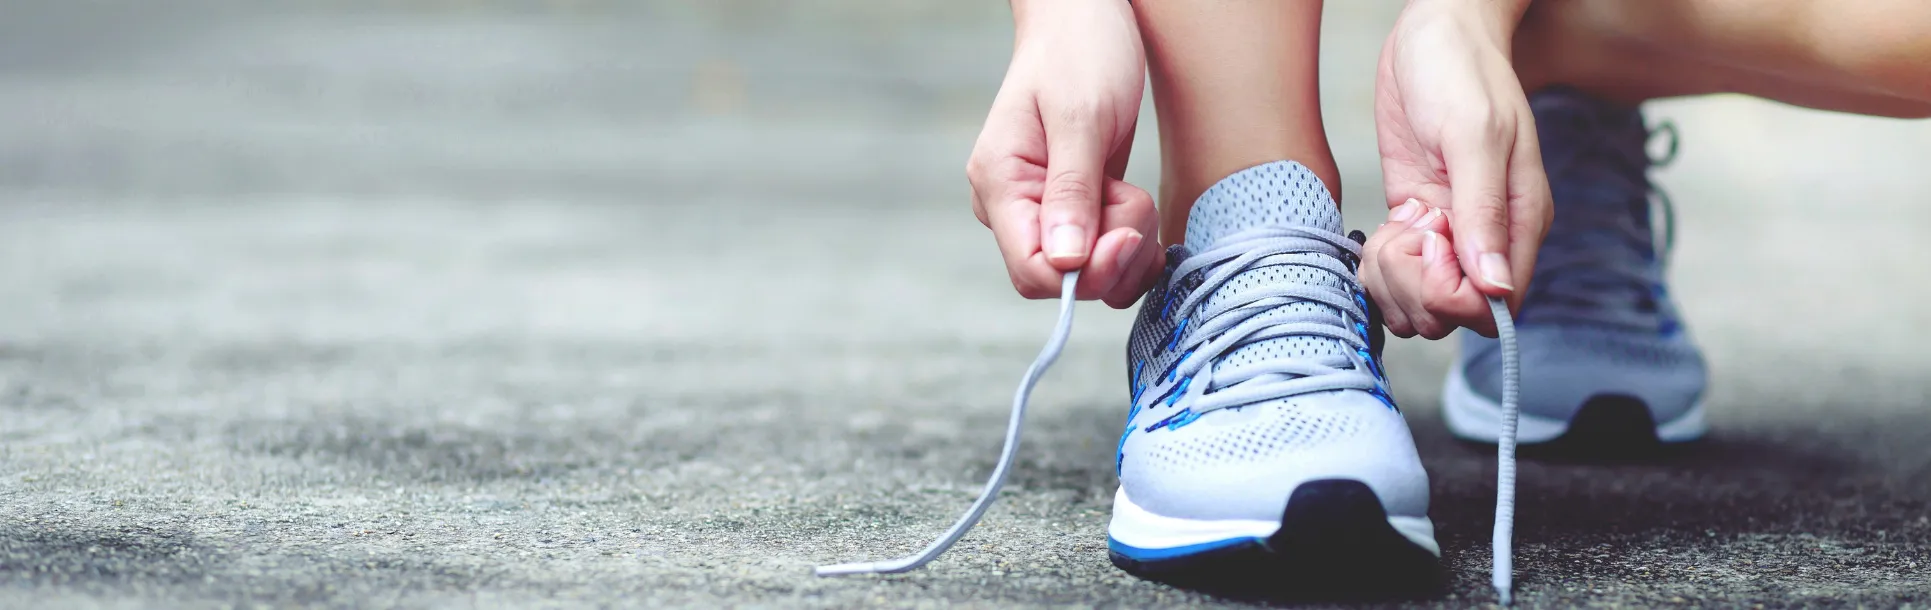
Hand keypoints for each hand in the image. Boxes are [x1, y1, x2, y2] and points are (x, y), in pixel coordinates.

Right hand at [966, 0, 1162, 307]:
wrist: (1086, 19)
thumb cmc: (1079, 52)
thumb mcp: (1080, 116)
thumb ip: (1072, 190)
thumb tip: (1065, 262)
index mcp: (999, 185)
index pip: (1030, 271)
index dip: (1084, 273)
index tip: (1126, 234)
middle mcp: (1015, 208)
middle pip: (1064, 280)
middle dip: (1113, 255)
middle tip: (1133, 199)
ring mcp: (1045, 212)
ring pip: (1090, 275)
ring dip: (1128, 248)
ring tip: (1133, 192)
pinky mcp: (1075, 212)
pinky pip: (1104, 259)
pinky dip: (1132, 246)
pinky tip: (1138, 209)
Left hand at [1362, 0, 1551, 337]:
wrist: (1432, 35)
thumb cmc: (1461, 73)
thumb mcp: (1473, 134)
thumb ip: (1483, 210)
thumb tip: (1494, 287)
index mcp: (1520, 222)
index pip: (1495, 307)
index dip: (1451, 294)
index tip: (1431, 242)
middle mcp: (1487, 239)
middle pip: (1450, 314)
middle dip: (1414, 285)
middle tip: (1408, 229)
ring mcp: (1449, 235)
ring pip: (1418, 303)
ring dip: (1392, 277)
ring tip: (1397, 224)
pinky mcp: (1416, 224)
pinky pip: (1396, 276)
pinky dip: (1380, 263)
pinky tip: (1388, 223)